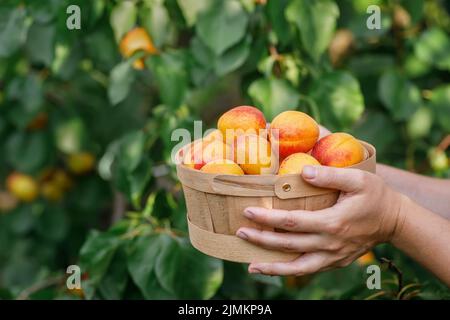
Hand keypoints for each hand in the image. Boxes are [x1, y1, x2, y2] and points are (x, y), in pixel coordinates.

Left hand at [236, 165, 405, 275]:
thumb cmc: (375, 195)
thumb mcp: (357, 179)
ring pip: (297, 267)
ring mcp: (332, 256)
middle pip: (289, 245)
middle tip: (240, 233)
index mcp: (332, 223)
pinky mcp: (335, 262)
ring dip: (273, 266)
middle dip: (262, 240)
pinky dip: (290, 271)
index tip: (249, 211)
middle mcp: (329, 243)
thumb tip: (303, 170)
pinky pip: (308, 269)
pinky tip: (274, 269)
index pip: (292, 222)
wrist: (394, 220)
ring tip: (251, 266)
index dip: (269, 218)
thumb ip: (330, 175)